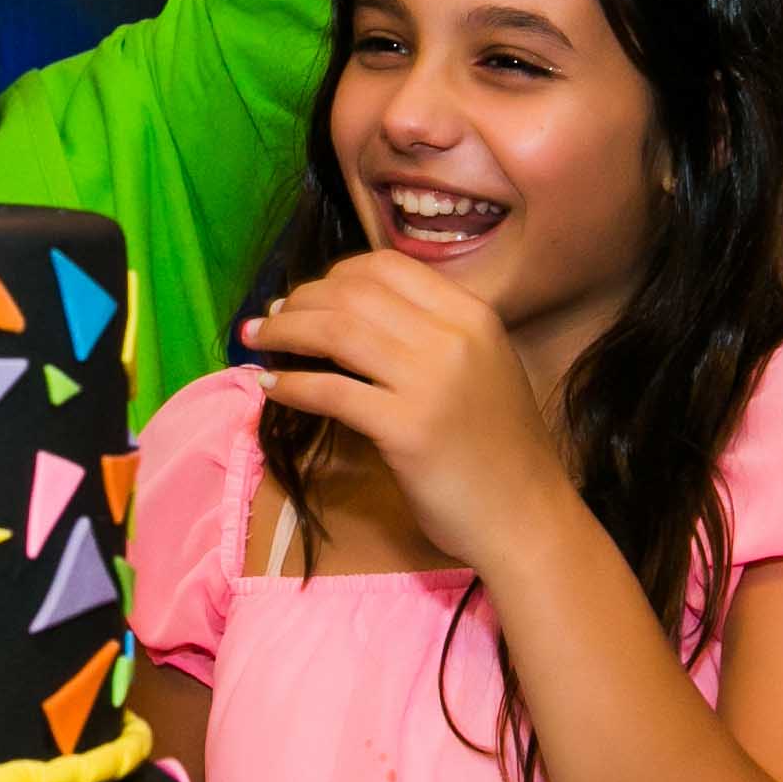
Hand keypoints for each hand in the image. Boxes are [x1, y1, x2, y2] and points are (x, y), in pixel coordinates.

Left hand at [239, 252, 569, 574]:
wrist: (526, 515)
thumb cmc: (500, 449)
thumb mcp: (481, 367)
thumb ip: (434, 334)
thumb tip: (355, 313)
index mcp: (472, 314)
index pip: (388, 266)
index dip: (336, 274)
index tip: (309, 294)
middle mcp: (453, 337)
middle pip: (354, 293)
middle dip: (300, 300)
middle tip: (271, 319)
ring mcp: (430, 381)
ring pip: (336, 332)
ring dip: (285, 332)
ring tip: (256, 341)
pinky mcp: (405, 428)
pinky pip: (331, 391)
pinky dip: (292, 384)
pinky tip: (270, 386)